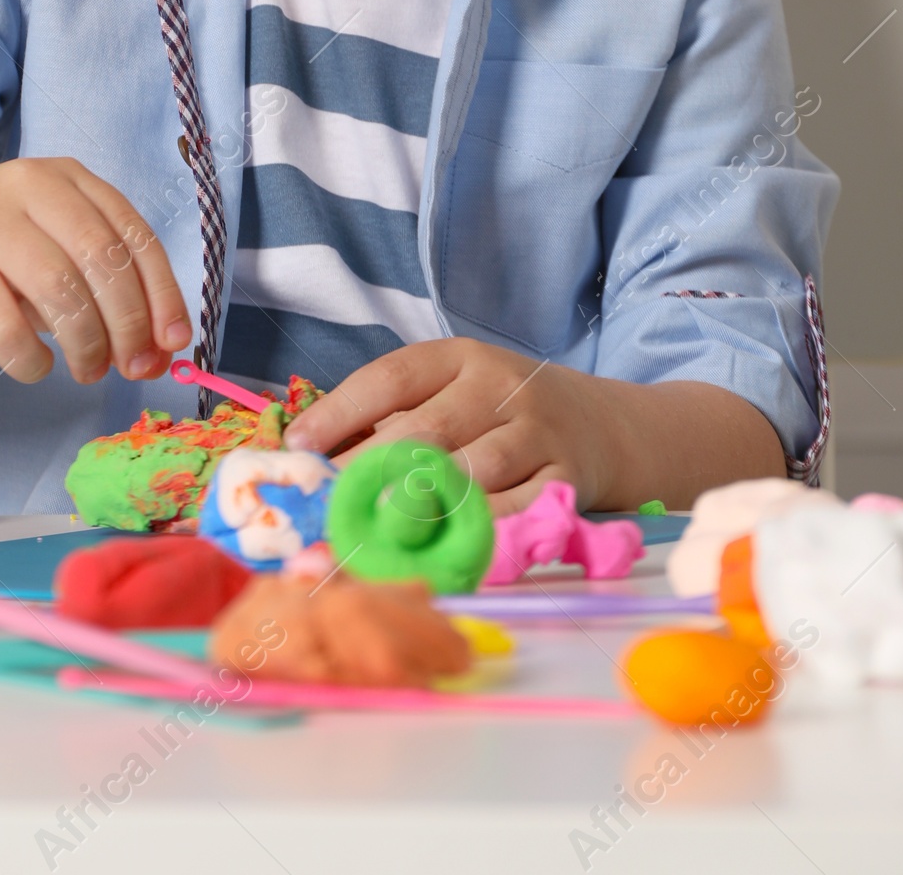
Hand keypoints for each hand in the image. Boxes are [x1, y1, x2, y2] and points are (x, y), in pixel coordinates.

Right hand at [0, 157, 191, 387]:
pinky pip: (9, 330)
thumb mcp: (51, 251)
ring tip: (86, 370)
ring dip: (87, 347)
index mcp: (66, 177)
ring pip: (63, 295)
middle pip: (104, 262)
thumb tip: (157, 349)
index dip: (163, 294)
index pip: (134, 234)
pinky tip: (35, 365)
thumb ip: (103, 288)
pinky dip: (32, 361)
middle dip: (129, 327)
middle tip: (131, 367)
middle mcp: (29, 186)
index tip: (175, 342)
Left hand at [284, 339, 611, 514]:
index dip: (341, 410)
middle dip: (368, 470)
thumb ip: (396, 416)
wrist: (604, 426)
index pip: (392, 377)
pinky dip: (474, 530)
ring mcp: (537, 432)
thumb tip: (314, 452)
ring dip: (419, 507)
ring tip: (373, 530)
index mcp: (461, 357)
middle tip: (326, 503)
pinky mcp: (567, 478)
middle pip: (426, 430)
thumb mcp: (456, 390)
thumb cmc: (503, 411)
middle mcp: (500, 387)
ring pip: (470, 473)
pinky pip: (514, 510)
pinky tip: (440, 545)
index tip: (298, 444)